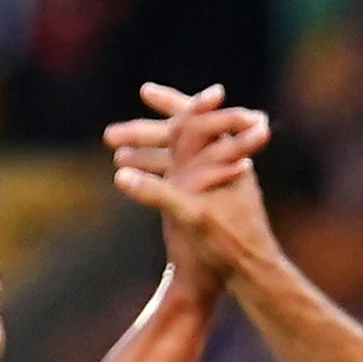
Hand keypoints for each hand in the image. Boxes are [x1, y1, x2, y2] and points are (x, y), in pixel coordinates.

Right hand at [108, 80, 281, 294]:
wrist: (251, 272)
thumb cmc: (228, 244)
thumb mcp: (191, 217)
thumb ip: (157, 193)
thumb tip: (121, 176)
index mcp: (211, 161)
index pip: (190, 121)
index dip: (169, 103)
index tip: (144, 90)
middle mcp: (214, 166)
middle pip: (179, 136)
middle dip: (145, 131)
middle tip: (112, 133)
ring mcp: (209, 183)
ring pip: (175, 159)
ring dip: (146, 155)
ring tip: (115, 157)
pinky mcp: (206, 201)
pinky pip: (177, 179)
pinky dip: (155, 175)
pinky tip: (138, 180)